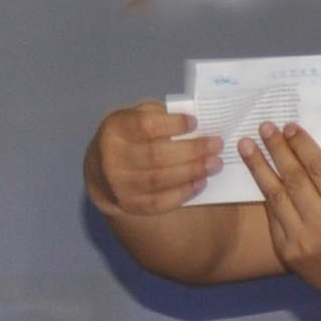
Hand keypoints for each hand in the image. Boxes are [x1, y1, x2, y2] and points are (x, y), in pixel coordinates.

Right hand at [83, 102, 222, 218]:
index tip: (195, 122)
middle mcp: (112, 158)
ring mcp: (119, 184)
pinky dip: (183, 193)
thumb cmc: (131, 136)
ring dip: (192, 172)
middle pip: (156, 155)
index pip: (146, 125)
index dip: (173, 124)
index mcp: (115, 128)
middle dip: (192, 150)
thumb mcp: (137, 117)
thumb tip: (194, 123)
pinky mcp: (129, 204)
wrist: (104, 171)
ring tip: (214, 164)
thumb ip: (160, 116)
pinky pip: (159, 201)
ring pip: (160, 180)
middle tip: (216, 145)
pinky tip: (200, 183)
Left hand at [232, 121, 320, 303]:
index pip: (320, 170)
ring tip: (245, 145)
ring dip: (259, 167)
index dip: (303, 146)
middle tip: (264, 128)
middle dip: (277, 150)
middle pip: (294, 179)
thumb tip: (307, 154)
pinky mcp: (286, 250)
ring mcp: (301, 239)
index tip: (289, 127)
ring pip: (276, 196)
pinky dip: (265, 193)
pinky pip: (273, 216)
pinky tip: (256, 174)